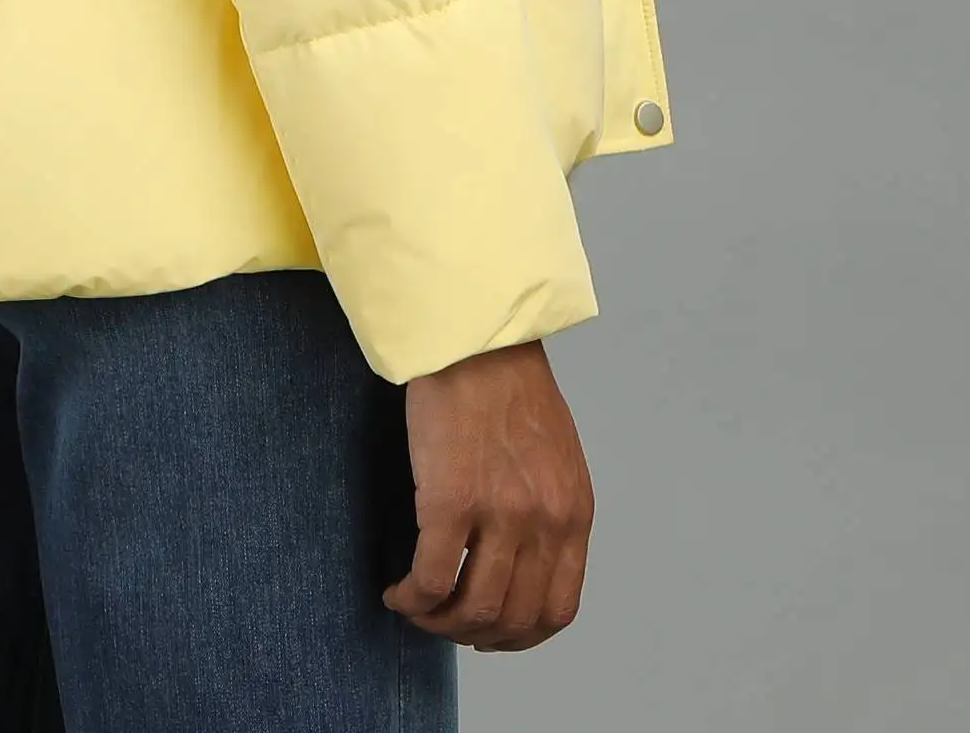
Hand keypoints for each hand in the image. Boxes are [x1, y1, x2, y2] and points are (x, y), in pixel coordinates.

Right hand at [381, 339, 593, 650]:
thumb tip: (519, 564)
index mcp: (572, 511)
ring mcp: (499, 514)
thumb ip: (547, 510)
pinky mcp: (449, 501)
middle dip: (473, 634)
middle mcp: (543, 521)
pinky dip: (412, 600)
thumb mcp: (552, 454)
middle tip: (443, 621)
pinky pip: (431, 581)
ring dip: (437, 622)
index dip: (519, 636)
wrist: (473, 333)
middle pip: (512, 620)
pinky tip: (397, 590)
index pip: (557, 610)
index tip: (490, 632)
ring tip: (415, 606)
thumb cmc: (505, 381)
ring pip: (471, 609)